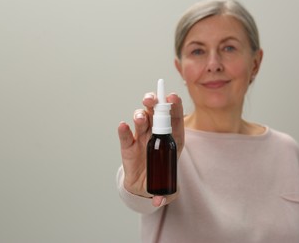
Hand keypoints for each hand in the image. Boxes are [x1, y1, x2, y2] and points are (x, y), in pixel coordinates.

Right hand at [118, 92, 183, 206]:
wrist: (144, 187)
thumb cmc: (160, 179)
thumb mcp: (168, 188)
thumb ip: (167, 195)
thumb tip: (158, 200)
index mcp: (173, 139)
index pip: (175, 119)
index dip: (175, 106)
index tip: (173, 97)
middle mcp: (157, 134)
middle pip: (156, 113)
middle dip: (154, 103)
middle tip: (151, 100)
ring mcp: (142, 138)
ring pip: (141, 121)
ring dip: (140, 116)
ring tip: (140, 117)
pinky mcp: (128, 146)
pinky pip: (125, 136)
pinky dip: (124, 130)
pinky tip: (123, 126)